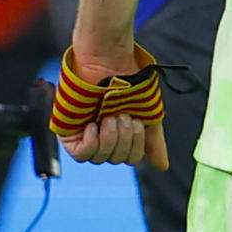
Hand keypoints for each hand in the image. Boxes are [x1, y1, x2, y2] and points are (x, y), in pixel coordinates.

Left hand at [58, 51, 170, 170]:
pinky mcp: (68, 132)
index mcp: (121, 135)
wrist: (110, 63)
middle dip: (124, 138)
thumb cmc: (130, 83)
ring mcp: (84, 135)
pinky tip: (94, 125)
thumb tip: (162, 167)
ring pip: (99, 158)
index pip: (130, 158)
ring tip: (110, 115)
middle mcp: (103, 137)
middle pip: (116, 160)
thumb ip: (153, 142)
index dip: (136, 145)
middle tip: (124, 115)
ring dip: (110, 137)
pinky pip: (81, 154)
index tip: (137, 122)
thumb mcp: (148, 114)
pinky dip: (92, 141)